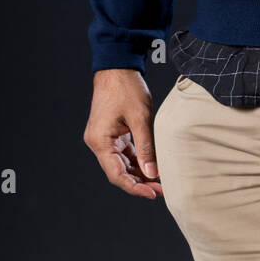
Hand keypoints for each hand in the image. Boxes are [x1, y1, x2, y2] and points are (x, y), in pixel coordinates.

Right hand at [83, 68, 162, 199]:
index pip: (116, 174)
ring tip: (159, 181)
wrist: (118, 66)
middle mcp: (98, 143)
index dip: (134, 187)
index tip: (152, 193)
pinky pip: (124, 152)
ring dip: (139, 172)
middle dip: (140, 182)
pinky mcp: (111, 133)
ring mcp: (104, 138)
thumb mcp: (140, 117)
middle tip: (161, 190)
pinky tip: (151, 166)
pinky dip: (137, 159)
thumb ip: (146, 147)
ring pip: (122, 163)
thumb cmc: (126, 88)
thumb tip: (152, 174)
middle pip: (119, 171)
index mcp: (100, 141)